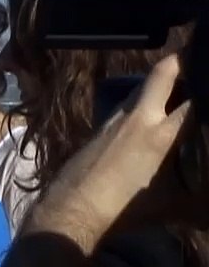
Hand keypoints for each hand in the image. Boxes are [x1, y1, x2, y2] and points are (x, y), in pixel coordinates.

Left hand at [35, 53, 194, 237]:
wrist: (72, 208)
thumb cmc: (124, 209)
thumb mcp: (170, 206)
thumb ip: (196, 202)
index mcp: (160, 133)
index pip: (194, 100)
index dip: (207, 85)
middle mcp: (138, 116)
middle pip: (162, 71)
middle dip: (183, 58)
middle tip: (198, 57)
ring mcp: (114, 118)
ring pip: (141, 86)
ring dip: (160, 81)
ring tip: (181, 85)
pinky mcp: (99, 126)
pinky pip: (127, 103)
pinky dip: (142, 100)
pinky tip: (150, 112)